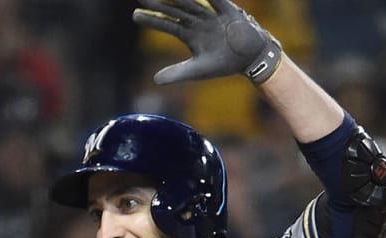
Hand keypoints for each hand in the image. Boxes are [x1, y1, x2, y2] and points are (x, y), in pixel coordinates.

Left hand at [132, 0, 282, 84]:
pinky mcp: (228, 12)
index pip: (167, 24)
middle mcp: (198, 21)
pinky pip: (217, 1)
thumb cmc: (224, 63)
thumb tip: (154, 80)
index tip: (135, 15)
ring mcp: (212, 15)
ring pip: (192, 3)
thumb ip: (177, 73)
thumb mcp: (198, 70)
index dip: (152, 20)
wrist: (250, 60)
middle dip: (159, 4)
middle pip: (175, 9)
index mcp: (190, 33)